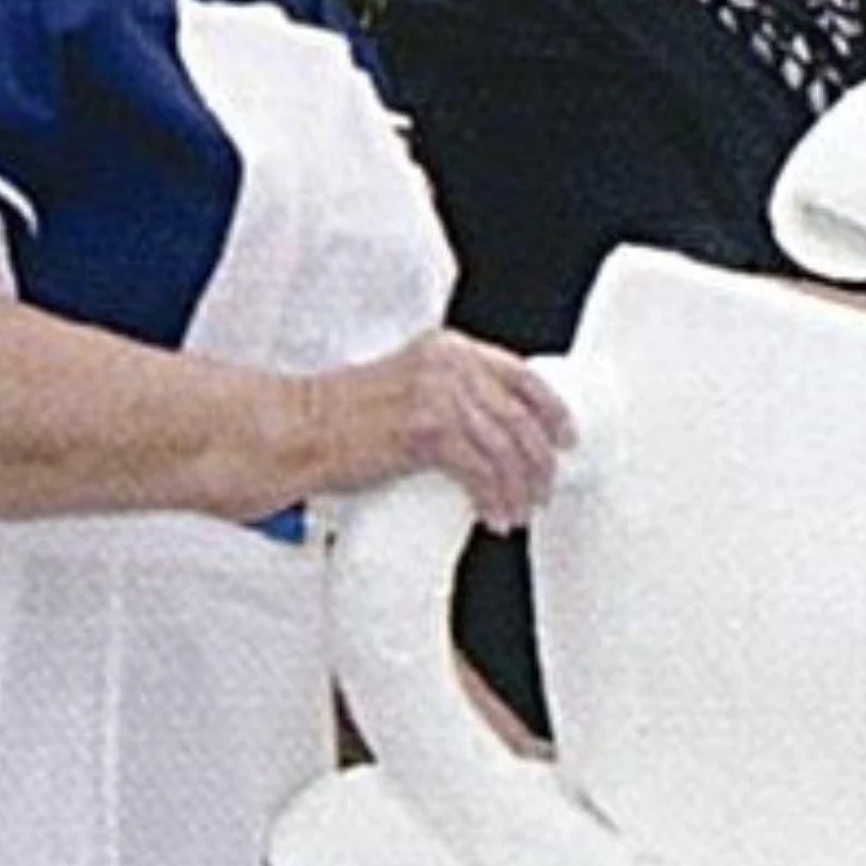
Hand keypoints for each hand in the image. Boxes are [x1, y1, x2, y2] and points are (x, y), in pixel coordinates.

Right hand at [320, 331, 572, 531]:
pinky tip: (494, 516)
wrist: (298, 430)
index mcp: (447, 349)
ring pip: (506, 448)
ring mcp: (437, 395)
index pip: (521, 374)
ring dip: (519, 488)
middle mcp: (448, 364)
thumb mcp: (408, 390)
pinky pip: (480, 471)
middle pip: (520, 416)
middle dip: (540, 461)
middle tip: (544, 491)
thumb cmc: (343, 421)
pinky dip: (493, 499)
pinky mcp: (426, 430)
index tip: (567, 439)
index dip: (552, 410)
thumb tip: (497, 436)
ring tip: (518, 512)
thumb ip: (451, 397)